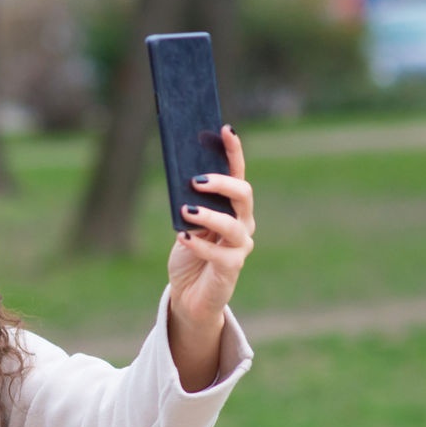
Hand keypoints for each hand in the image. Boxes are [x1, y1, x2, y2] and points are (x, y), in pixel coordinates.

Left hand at [165, 124, 254, 390]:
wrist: (189, 297)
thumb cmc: (189, 256)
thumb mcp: (186, 223)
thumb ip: (190, 202)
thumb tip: (183, 175)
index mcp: (233, 208)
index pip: (238, 173)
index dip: (234, 151)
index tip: (224, 129)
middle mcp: (243, 224)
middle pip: (243, 194)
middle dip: (222, 182)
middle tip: (195, 179)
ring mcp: (240, 247)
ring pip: (233, 224)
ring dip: (209, 215)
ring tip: (186, 209)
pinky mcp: (230, 269)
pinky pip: (217, 253)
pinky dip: (198, 243)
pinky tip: (182, 237)